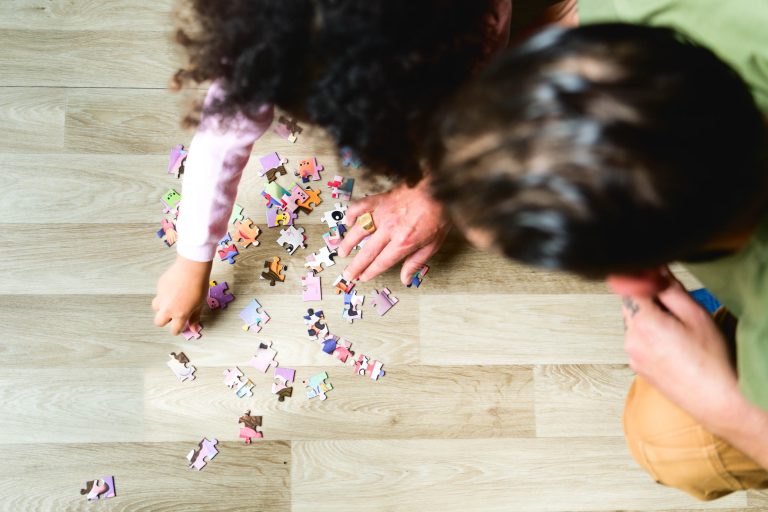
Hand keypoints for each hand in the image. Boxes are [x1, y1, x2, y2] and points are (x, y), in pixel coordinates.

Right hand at [152, 254, 211, 334]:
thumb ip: (195, 317)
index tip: (179, 327)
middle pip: (158, 322)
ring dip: (161, 307)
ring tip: (172, 300)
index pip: (174, 330)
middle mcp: (168, 308)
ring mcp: (162, 297)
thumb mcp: (200, 304)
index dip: (177, 330)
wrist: (192, 268)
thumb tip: (194, 329)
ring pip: (156, 307)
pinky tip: (173, 287)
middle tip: (173, 314)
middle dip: (164, 321)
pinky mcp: (159, 287)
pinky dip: (164, 294)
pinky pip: (159, 294)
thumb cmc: (199, 286)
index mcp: (180, 314)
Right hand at [337, 178, 449, 283]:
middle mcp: (390, 229)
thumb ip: (416, 262)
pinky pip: (361, 206)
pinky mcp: (381, 199)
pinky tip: (349, 221)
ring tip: (342, 252)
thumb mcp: (433, 244)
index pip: (382, 262)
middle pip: (367, 252)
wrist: (438, 187)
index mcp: (403, 242)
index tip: (364, 278)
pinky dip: (352, 214)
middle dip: (355, 265)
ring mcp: (383, 212)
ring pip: (359, 230)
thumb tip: (406, 279)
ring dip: (348, 243)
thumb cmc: (439, 214)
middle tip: (348, 274)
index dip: (371, 272)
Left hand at [621, 272, 739, 425]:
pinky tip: (673, 346)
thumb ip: (670, 288)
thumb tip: (656, 270)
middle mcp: (631, 339)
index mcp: (643, 322)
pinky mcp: (637, 367)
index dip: (643, 280)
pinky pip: (637, 342)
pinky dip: (650, 338)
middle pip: (629, 305)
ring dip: (649, 320)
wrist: (716, 399)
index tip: (657, 278)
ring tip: (678, 332)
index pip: (628, 287)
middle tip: (675, 309)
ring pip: (633, 324)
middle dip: (647, 301)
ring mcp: (632, 355)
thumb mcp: (695, 314)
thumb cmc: (711, 361)